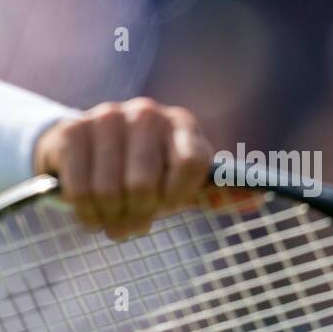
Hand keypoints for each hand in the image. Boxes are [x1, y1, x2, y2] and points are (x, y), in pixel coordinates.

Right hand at [32, 97, 212, 239]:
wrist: (86, 151)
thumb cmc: (144, 171)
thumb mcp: (181, 183)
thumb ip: (215, 191)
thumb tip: (260, 196)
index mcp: (182, 124)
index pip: (192, 164)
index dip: (176, 195)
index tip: (166, 205)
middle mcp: (146, 113)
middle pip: (143, 185)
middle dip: (136, 213)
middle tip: (131, 218)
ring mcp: (106, 117)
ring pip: (108, 190)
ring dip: (108, 216)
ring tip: (110, 216)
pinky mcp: (72, 129)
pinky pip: (79, 187)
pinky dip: (83, 211)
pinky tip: (87, 210)